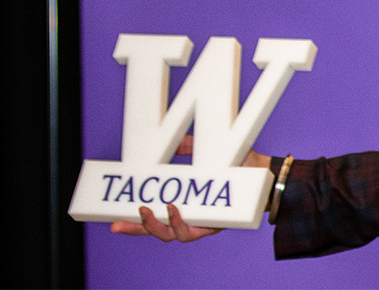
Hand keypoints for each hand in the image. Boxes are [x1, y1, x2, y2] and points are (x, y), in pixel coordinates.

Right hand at [107, 135, 272, 240]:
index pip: (155, 217)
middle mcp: (194, 217)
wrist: (267, 173)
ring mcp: (205, 223)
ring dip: (156, 226)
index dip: (133, 224)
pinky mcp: (218, 224)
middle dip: (137, 229)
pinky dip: (179, 223)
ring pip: (173, 236)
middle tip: (119, 221)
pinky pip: (194, 232)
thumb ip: (188, 147)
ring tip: (146, 210)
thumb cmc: (241, 164)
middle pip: (158, 232)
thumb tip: (168, 141)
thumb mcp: (208, 152)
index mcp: (186, 204)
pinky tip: (173, 209)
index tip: (111, 221)